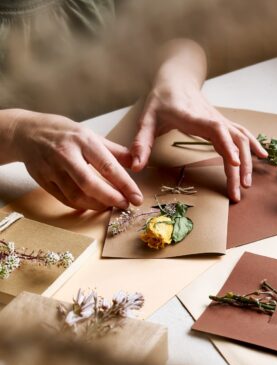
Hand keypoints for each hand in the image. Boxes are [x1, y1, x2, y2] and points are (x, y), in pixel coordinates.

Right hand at [11, 111, 142, 209]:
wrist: (25, 132)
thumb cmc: (64, 132)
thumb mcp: (91, 134)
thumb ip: (115, 151)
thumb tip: (137, 164)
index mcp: (83, 140)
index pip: (108, 166)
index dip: (125, 184)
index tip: (137, 197)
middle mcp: (66, 154)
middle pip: (90, 184)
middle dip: (111, 198)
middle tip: (125, 205)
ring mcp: (52, 169)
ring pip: (76, 195)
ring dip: (97, 205)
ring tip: (111, 206)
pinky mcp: (42, 180)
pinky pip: (64, 199)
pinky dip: (80, 206)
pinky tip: (92, 205)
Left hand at [130, 82, 267, 201]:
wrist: (176, 80)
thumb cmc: (161, 100)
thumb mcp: (147, 119)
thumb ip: (141, 142)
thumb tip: (135, 166)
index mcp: (194, 117)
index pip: (216, 130)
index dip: (227, 145)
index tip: (236, 164)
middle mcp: (212, 119)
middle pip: (234, 140)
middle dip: (240, 166)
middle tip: (237, 192)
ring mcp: (221, 121)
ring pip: (241, 139)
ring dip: (248, 161)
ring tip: (247, 184)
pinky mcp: (223, 124)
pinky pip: (242, 134)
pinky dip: (254, 145)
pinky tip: (263, 156)